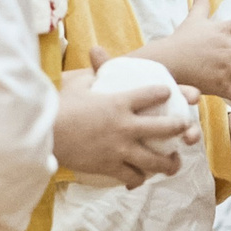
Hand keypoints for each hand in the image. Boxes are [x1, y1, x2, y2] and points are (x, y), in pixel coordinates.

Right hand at [54, 50, 199, 187]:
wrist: (44, 133)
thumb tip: (97, 52)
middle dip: (181, 127)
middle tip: (186, 128)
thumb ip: (94, 72)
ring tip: (174, 162)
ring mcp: (120, 148)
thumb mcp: (78, 83)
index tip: (169, 93)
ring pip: (156, 160)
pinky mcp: (110, 166)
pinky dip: (138, 178)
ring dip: (169, 162)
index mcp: (119, 102)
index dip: (165, 92)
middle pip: (167, 127)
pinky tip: (141, 177)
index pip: (153, 94)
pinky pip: (132, 176)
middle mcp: (126, 126)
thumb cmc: (59, 105)